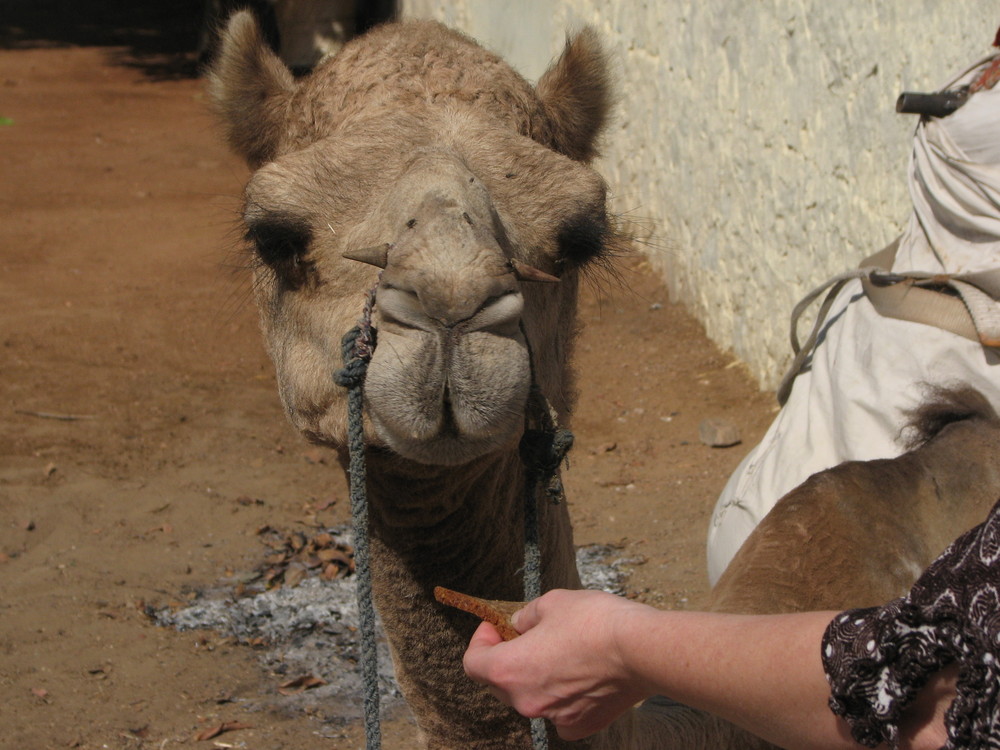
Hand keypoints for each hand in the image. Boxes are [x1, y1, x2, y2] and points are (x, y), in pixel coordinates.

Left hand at [462, 589, 653, 739]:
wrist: (641, 650)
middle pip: (500, 683)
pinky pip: (559, 713)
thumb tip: (519, 625)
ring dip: (536, 677)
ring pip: (531, 698)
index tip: (497, 626)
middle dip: (507, 658)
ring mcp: (553, 718)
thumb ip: (526, 616)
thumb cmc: (593, 621)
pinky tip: (579, 675)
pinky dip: (562, 696)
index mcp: (510, 670)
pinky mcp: (581, 725)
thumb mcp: (551, 602)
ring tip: (559, 652)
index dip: (481, 640)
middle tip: (525, 635)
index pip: (473, 663)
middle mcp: (526, 701)